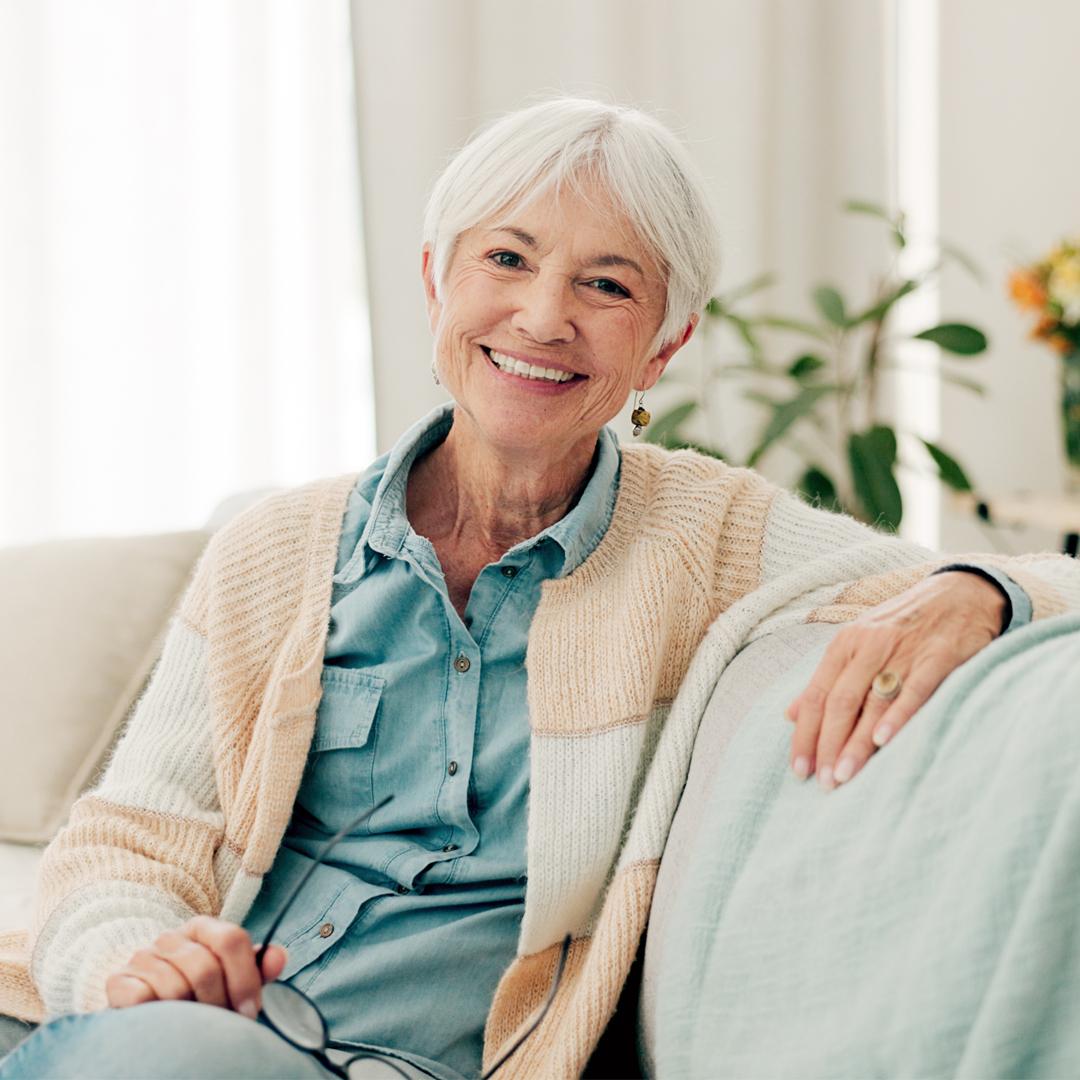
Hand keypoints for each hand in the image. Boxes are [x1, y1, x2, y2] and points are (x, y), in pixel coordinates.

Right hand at [105, 915, 287, 1017]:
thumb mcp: (230, 975)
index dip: (246, 979)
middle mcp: (171, 937)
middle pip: (206, 968)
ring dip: (190, 1015)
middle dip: (219, 1004)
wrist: (143, 999)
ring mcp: (142, 956)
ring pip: (176, 988)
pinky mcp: (119, 981)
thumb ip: (256, 967)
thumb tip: (278, 957)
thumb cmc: (196, 989)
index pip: (231, 939)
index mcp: (203, 927)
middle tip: (223, 1027)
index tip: (251, 1011)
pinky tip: (164, 1021)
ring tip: (193, 1026)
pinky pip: (143, 1000)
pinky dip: (158, 1015)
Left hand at [784, 571, 1004, 789]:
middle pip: (840, 702)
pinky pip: (915, 689)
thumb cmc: (903, 625)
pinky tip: (885, 741)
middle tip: (823, 783)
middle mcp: (868, 646)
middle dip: (828, 744)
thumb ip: (826, 680)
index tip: (799, 769)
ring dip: (857, 743)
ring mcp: (903, 650)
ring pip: (872, 702)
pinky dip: (898, 715)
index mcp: (844, 645)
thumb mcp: (858, 643)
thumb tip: (789, 714)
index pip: (816, 695)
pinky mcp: (939, 656)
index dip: (805, 733)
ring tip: (845, 776)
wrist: (960, 592)